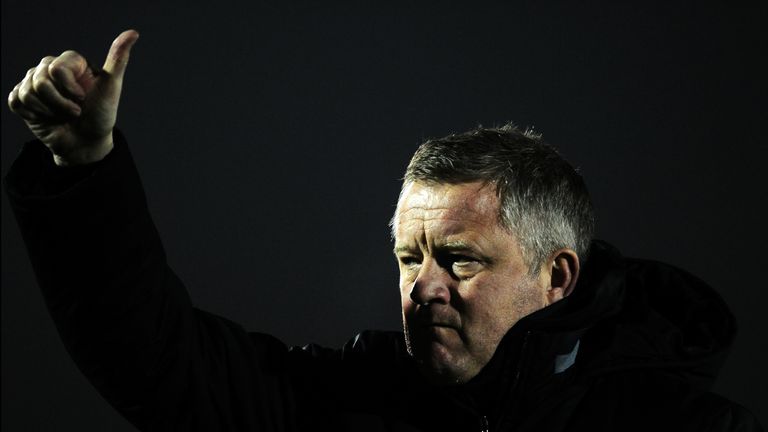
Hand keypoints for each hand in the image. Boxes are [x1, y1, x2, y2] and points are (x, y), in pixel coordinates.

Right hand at [8, 30, 138, 165]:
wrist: (86, 143)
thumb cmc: (101, 115)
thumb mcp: (112, 87)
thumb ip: (118, 60)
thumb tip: (133, 33)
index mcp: (70, 62)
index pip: (57, 68)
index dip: (70, 89)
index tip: (83, 98)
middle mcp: (50, 68)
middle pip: (41, 80)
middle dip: (60, 103)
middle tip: (75, 111)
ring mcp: (34, 82)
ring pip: (28, 92)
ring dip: (49, 111)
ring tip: (63, 116)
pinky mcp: (22, 98)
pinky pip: (17, 101)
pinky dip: (34, 115)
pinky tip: (47, 118)